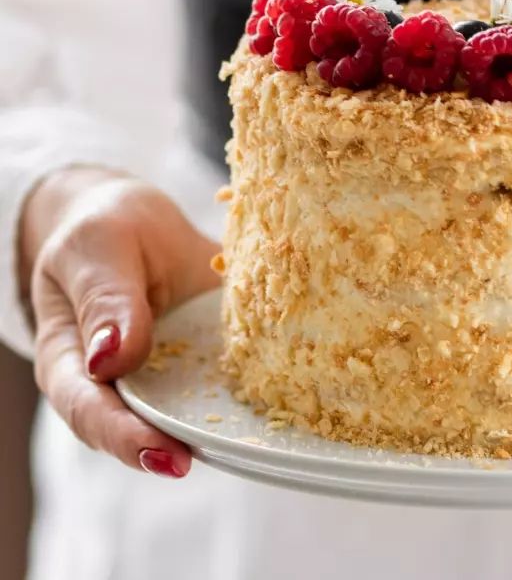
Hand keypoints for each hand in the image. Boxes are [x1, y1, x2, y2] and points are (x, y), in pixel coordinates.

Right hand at [19, 167, 219, 477]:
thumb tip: (109, 360)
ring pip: (183, 414)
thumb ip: (104, 298)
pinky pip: (223, 382)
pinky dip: (248, 388)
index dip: (123, 436)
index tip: (161, 450)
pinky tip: (279, 391)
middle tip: (194, 460)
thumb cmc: (103, 229)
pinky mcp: (203, 361)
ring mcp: (162, 375)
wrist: (134, 214)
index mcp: (70, 359)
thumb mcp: (98, 246)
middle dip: (163, 448)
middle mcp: (115, 381)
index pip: (89, 410)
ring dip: (209, 428)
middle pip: (133, 427)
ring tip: (242, 444)